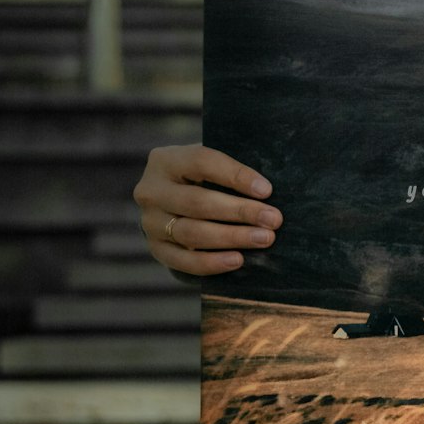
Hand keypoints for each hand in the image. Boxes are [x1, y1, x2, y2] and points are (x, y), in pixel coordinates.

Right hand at [133, 144, 282, 275]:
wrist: (173, 202)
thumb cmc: (203, 178)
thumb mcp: (210, 165)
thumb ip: (230, 172)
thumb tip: (266, 191)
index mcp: (165, 160)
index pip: (202, 162)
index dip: (236, 176)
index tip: (267, 190)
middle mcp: (151, 191)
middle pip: (198, 202)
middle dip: (240, 211)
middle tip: (273, 219)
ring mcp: (150, 222)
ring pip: (192, 233)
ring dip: (232, 237)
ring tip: (263, 239)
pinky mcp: (156, 249)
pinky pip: (183, 261)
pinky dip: (212, 263)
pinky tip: (238, 260)